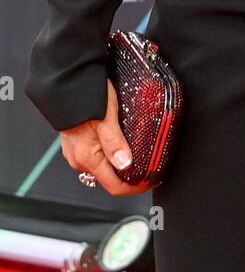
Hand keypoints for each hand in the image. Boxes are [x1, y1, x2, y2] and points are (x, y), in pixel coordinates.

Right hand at [59, 79, 152, 195]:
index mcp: (87, 157)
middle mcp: (79, 159)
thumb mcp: (107, 118)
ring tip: (138, 157)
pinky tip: (120, 146)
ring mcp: (76, 152)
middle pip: (108, 178)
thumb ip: (115, 144)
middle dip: (129, 177)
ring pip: (102, 167)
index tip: (149, 183)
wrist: (68, 83)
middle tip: (149, 170)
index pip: (114, 186)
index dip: (134, 188)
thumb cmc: (86, 97)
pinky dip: (110, 156)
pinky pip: (96, 156)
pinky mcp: (76, 143)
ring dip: (120, 166)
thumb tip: (126, 165)